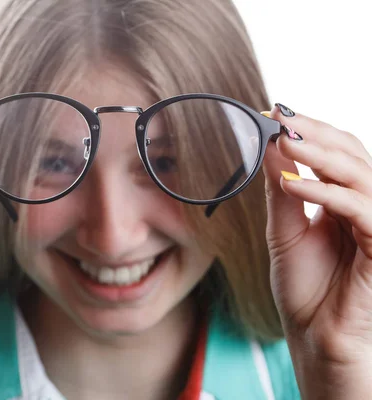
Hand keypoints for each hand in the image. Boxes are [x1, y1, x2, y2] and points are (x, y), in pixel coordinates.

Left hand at [262, 104, 371, 396]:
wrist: (316, 338)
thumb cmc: (305, 289)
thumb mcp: (285, 232)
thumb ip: (282, 192)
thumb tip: (270, 147)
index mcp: (344, 202)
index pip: (337, 154)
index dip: (310, 132)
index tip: (274, 114)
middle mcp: (365, 207)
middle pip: (353, 155)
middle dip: (316, 134)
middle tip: (280, 119)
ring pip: (361, 176)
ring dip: (321, 157)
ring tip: (285, 142)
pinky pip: (362, 211)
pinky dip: (328, 194)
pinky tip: (294, 185)